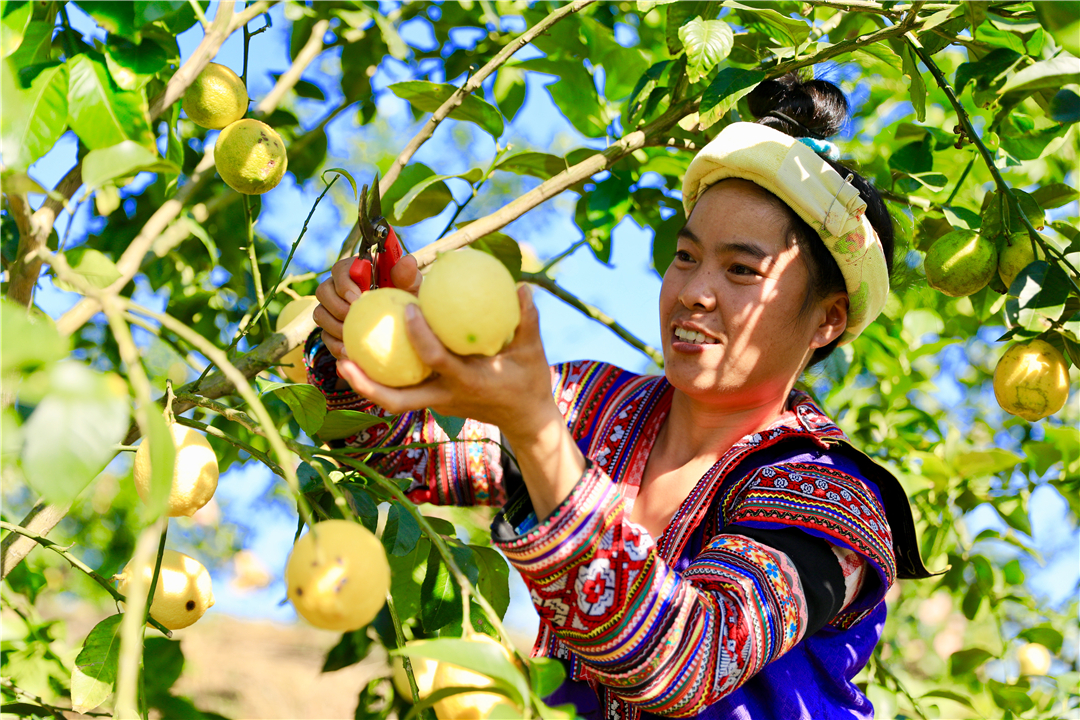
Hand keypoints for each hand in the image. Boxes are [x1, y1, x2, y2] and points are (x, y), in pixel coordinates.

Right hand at [314, 254, 421, 358]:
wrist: (402, 323)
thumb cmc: (404, 298)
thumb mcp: (410, 287)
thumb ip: (407, 274)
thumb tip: (407, 261)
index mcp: (355, 272)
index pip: (339, 270)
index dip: (344, 284)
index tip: (358, 297)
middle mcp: (338, 288)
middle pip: (323, 291)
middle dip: (336, 306)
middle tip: (353, 317)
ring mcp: (332, 309)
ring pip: (320, 314)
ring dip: (333, 325)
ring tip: (350, 336)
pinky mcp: (331, 329)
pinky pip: (325, 337)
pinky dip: (335, 345)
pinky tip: (349, 352)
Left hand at [334, 285, 557, 438]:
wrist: (525, 419)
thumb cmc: (529, 382)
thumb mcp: (533, 352)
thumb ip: (527, 320)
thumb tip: (521, 286)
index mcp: (468, 380)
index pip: (436, 359)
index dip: (420, 335)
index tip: (407, 306)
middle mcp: (445, 395)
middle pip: (397, 399)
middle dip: (368, 384)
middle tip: (343, 359)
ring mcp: (436, 402)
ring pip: (393, 401)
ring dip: (365, 385)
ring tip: (342, 359)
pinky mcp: (433, 400)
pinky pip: (400, 392)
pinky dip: (381, 379)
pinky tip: (366, 355)